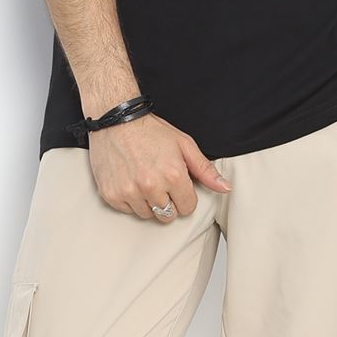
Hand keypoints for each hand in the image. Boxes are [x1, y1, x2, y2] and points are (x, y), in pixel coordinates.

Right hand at [86, 113, 230, 219]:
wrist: (116, 120)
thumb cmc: (150, 130)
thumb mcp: (183, 145)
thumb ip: (205, 170)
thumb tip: (225, 188)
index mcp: (172, 175)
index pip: (188, 208)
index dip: (185, 197)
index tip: (178, 185)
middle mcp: (150, 187)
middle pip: (168, 216)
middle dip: (168, 202)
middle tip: (161, 182)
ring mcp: (129, 192)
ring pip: (147, 215)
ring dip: (149, 202)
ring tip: (144, 180)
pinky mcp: (111, 195)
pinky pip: (128, 211)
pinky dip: (130, 200)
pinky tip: (131, 181)